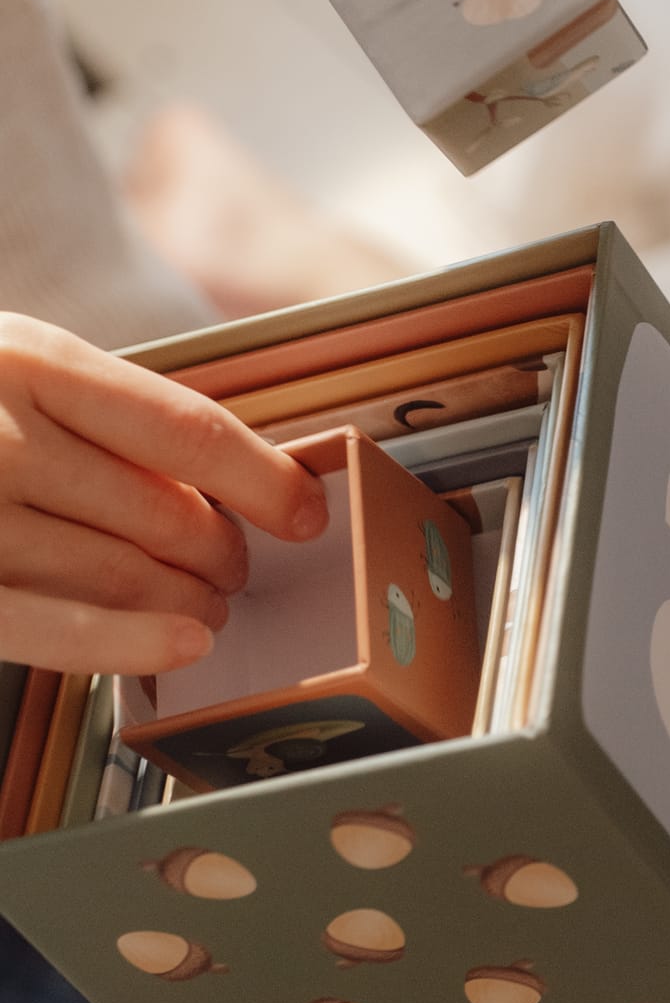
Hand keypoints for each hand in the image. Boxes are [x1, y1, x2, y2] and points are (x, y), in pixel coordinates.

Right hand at [0, 314, 328, 674]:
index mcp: (31, 358)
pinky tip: (182, 644)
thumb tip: (222, 474)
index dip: (266, 479)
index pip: (190, 430)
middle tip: (241, 563)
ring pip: (119, 572)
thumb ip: (103, 409)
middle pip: (165, 511)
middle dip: (225, 548)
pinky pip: (51, 630)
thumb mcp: (14, 363)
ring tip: (212, 604)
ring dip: (188, 597)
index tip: (308, 508)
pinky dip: (130, 643)